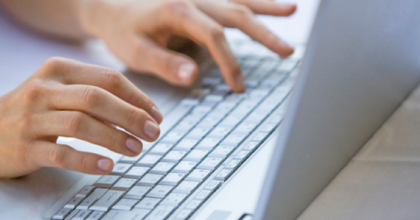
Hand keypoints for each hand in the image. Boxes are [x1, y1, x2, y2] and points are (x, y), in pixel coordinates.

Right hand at [0, 57, 162, 177]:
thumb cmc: (37, 109)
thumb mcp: (62, 89)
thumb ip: (97, 94)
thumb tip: (141, 112)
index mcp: (59, 70)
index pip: (108, 79)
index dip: (137, 98)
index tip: (156, 116)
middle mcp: (44, 90)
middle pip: (96, 99)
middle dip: (131, 116)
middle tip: (153, 133)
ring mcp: (32, 118)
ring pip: (80, 124)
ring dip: (114, 138)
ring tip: (136, 149)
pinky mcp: (25, 148)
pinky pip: (61, 154)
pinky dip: (88, 160)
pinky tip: (109, 165)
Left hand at [80, 0, 295, 91]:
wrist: (111, 9)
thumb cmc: (122, 31)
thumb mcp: (135, 50)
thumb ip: (164, 63)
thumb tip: (193, 76)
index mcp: (178, 9)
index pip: (213, 36)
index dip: (229, 61)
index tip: (238, 85)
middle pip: (236, 13)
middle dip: (263, 34)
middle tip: (287, 51)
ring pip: (239, 1)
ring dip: (266, 8)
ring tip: (292, 10)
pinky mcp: (200, 1)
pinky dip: (252, 0)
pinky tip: (269, 3)